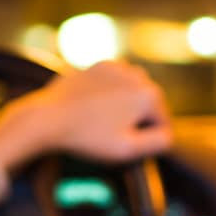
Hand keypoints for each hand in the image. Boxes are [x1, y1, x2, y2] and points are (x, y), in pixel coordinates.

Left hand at [0, 62, 173, 174]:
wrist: (48, 117)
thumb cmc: (88, 137)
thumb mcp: (128, 149)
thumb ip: (158, 142)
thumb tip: (167, 135)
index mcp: (149, 95)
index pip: (163, 124)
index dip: (150, 140)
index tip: (129, 148)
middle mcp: (137, 75)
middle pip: (148, 105)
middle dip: (137, 120)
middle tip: (113, 136)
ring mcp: (116, 67)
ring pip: (131, 91)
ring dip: (125, 105)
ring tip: (104, 123)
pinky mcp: (97, 65)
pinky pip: (113, 82)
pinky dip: (109, 93)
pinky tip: (94, 108)